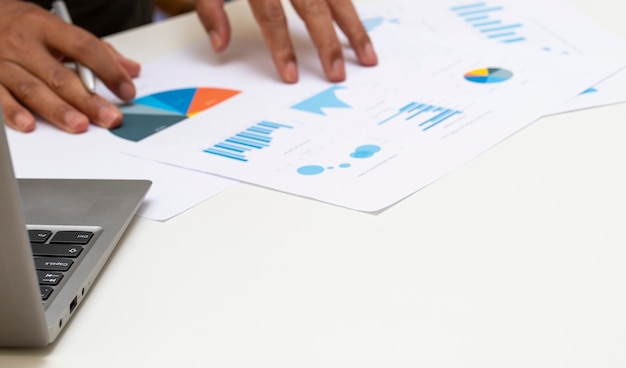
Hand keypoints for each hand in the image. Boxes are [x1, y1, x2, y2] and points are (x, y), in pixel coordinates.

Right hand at [0, 0, 139, 132]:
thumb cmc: (21, 26)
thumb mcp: (57, 28)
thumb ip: (97, 50)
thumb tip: (131, 70)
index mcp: (45, 26)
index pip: (84, 48)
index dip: (109, 70)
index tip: (127, 90)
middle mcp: (22, 43)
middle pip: (60, 75)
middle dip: (88, 100)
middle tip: (110, 117)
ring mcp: (2, 62)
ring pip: (33, 89)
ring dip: (58, 110)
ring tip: (80, 125)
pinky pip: (0, 98)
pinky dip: (14, 112)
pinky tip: (30, 124)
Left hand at [196, 0, 377, 82]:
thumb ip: (210, 6)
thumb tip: (220, 45)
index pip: (272, 15)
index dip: (281, 47)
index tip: (290, 74)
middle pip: (313, 8)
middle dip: (327, 44)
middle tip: (336, 73)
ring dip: (354, 27)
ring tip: (367, 55)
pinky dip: (353, 3)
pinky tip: (362, 25)